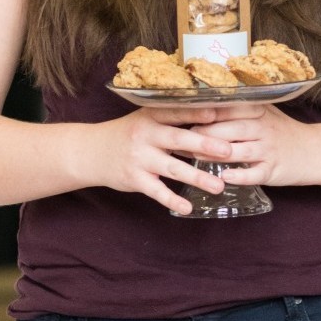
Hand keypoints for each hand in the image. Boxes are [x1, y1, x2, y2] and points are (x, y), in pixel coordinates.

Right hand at [81, 105, 261, 214]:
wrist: (92, 151)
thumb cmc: (130, 133)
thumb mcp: (148, 120)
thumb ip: (174, 121)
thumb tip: (214, 119)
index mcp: (152, 117)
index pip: (177, 113)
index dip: (197, 113)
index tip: (219, 114)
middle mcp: (145, 135)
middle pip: (178, 139)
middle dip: (204, 145)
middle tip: (228, 151)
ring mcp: (139, 158)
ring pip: (172, 168)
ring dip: (197, 177)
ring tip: (219, 186)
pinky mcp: (134, 179)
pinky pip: (156, 191)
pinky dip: (172, 200)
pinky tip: (187, 208)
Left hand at [193, 104, 320, 188]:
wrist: (315, 150)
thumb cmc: (282, 131)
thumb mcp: (265, 113)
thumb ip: (239, 109)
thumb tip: (203, 106)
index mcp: (258, 111)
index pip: (228, 109)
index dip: (204, 113)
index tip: (182, 117)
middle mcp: (263, 127)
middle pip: (229, 129)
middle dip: (203, 135)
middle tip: (180, 140)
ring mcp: (269, 149)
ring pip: (238, 151)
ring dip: (214, 156)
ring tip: (193, 158)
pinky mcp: (274, 169)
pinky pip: (254, 173)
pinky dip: (238, 176)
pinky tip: (224, 178)